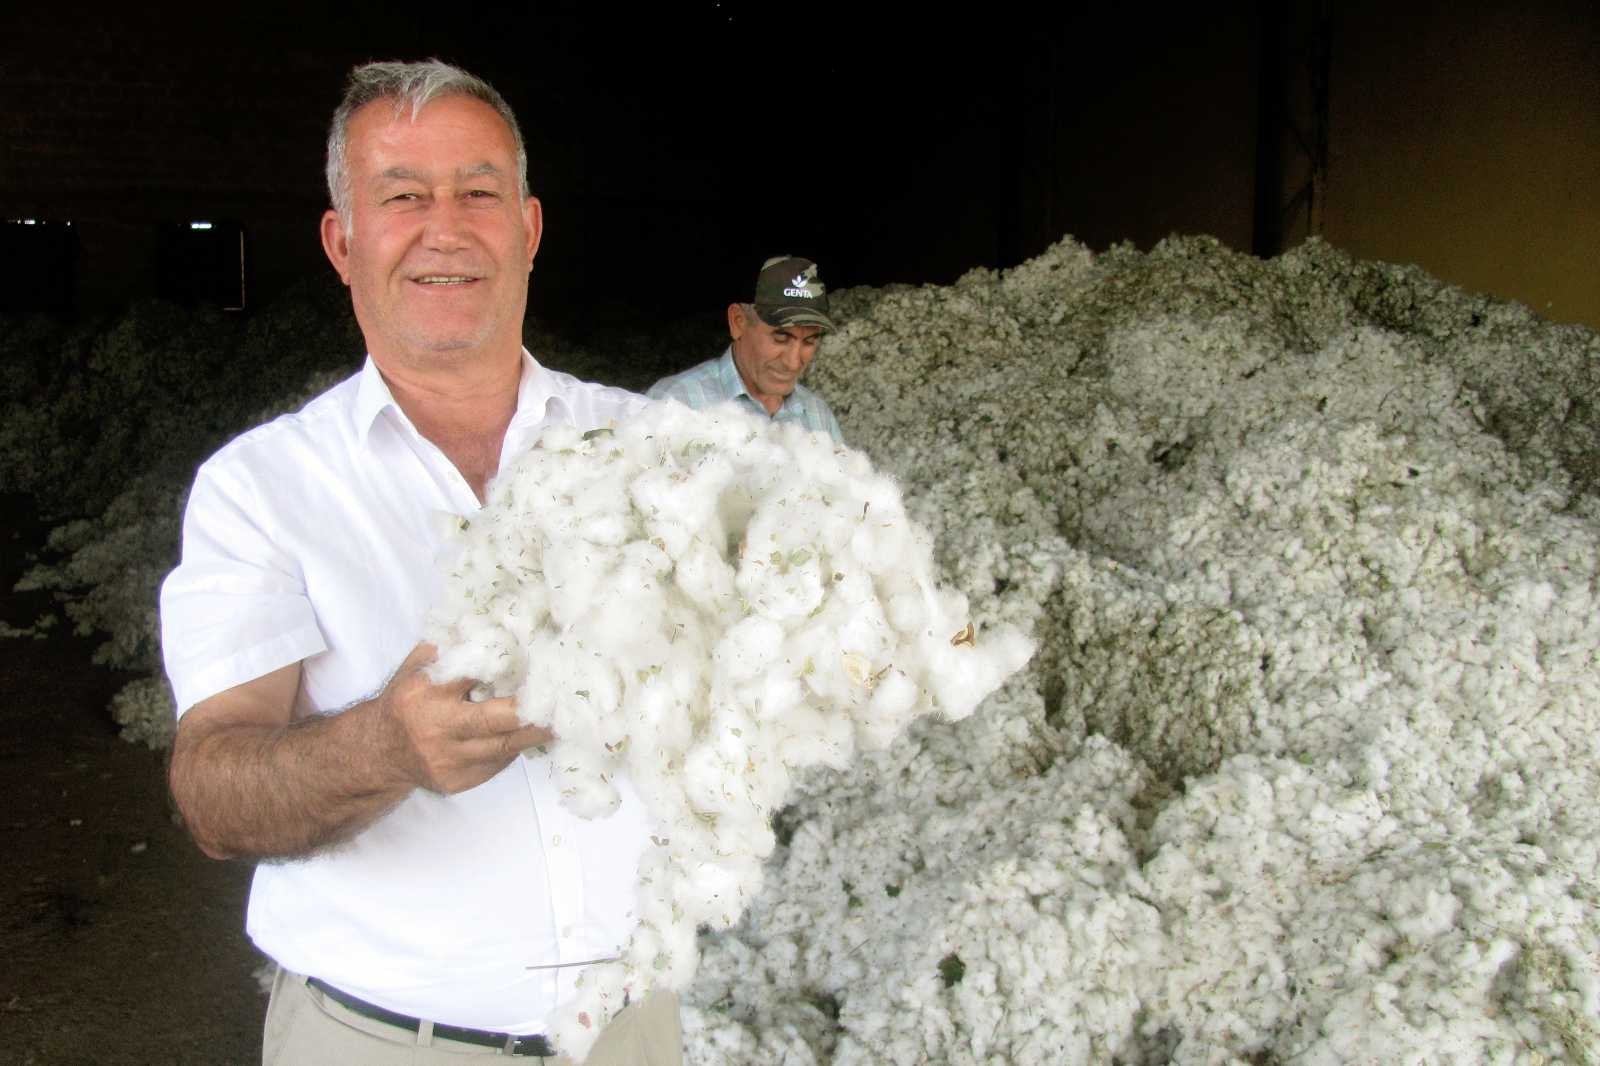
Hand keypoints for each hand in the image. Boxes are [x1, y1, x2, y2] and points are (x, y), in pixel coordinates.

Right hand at [379, 643, 555, 793]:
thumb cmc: (408, 700)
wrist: (380, 752)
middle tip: (566, 699)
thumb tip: (496, 622)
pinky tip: (532, 735)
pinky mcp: (457, 781)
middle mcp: (437, 727)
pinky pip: (495, 765)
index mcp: (427, 691)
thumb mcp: (419, 665)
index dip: (509, 667)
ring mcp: (448, 759)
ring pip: (502, 748)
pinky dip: (515, 749)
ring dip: (535, 733)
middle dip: (533, 711)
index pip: (473, 674)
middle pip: (495, 720)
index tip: (542, 660)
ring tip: (565, 719)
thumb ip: (451, 646)